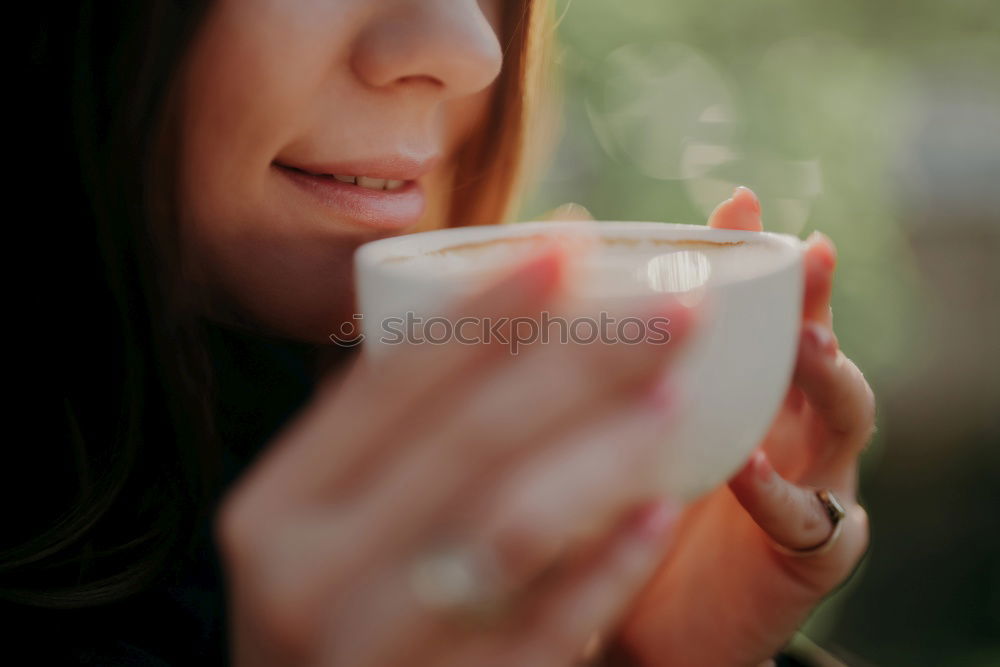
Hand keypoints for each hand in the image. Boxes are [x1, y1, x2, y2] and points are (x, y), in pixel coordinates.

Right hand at [216, 244, 698, 665]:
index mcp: (275, 509)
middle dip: (578, 361)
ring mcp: (371, 650)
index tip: (571, 244)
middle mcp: (306, 575)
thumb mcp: (315, 531)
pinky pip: (542, 631)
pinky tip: (659, 513)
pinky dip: (605, 568)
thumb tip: (486, 316)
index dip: (486, 309)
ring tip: (673, 392)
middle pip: (465, 440)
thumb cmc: (329, 615)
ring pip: (508, 526)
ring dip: (601, 452)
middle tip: (670, 308)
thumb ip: (377, 446)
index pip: (389, 384)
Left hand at [615, 187, 873, 665]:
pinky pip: (813, 522)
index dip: (755, 255)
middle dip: (816, 298)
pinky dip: (781, 494)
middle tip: (810, 255)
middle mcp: (781, 426)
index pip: (758, 309)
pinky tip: (744, 470)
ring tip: (806, 344)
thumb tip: (549, 250)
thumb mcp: (603, 427)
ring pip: (843, 419)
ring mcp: (806, 487)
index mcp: (738, 389)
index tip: (742, 200)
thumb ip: (593, 357)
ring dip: (827, 377)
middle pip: (817, 346)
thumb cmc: (617, 513)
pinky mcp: (805, 559)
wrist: (631, 629)